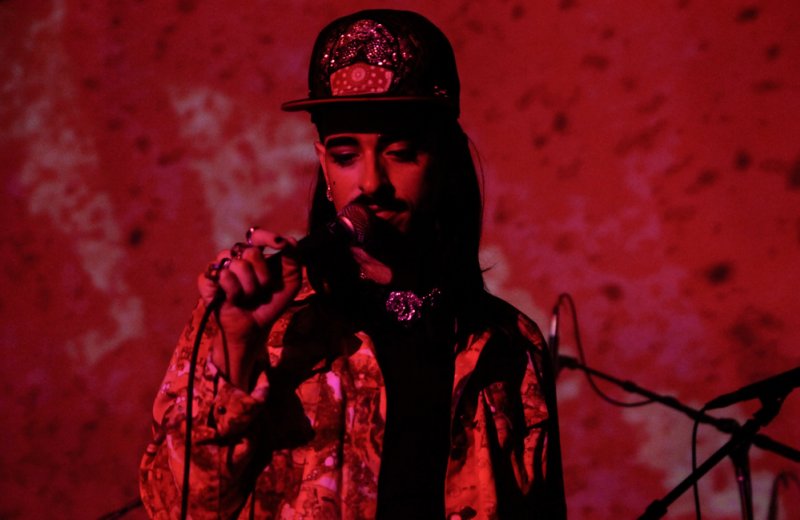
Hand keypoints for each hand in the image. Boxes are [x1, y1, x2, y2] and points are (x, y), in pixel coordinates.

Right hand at [198, 229, 301, 387]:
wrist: (254, 328)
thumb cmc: (270, 303)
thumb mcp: (290, 283)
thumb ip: (293, 260)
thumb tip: (289, 240)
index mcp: (254, 254)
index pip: (257, 235)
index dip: (268, 237)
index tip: (280, 244)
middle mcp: (235, 257)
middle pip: (251, 252)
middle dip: (262, 276)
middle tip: (262, 290)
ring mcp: (219, 267)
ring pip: (237, 265)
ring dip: (249, 287)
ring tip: (248, 297)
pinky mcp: (206, 280)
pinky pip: (222, 277)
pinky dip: (233, 292)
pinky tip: (234, 300)